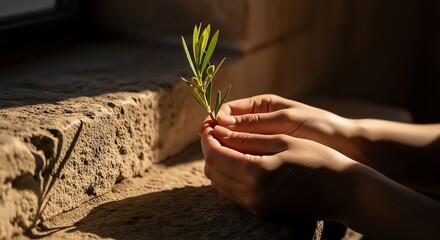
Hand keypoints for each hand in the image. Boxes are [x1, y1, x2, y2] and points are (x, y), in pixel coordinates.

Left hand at [200, 123, 357, 219]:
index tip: (210, 123)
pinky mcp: (260, 211)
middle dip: (210, 149)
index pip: (214, 155)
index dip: (207, 137)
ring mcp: (255, 206)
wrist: (342, 191)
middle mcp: (251, 195)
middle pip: (211, 171)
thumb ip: (245, 138)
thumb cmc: (317, 159)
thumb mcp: (281, 141)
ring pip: (218, 184)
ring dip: (218, 163)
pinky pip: (232, 193)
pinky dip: (228, 175)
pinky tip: (240, 161)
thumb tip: (217, 131)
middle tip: (217, 132)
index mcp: (255, 174)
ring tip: (229, 144)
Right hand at [201, 94, 365, 162]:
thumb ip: (255, 122)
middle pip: (227, 128)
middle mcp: (258, 121)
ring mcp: (262, 139)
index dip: (214, 120)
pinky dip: (238, 160)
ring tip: (217, 159)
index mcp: (262, 105)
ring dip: (224, 149)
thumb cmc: (319, 127)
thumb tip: (221, 121)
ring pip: (234, 144)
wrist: (346, 147)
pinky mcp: (268, 155)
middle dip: (215, 137)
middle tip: (207, 148)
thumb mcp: (286, 120)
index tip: (205, 132)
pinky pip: (247, 156)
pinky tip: (234, 168)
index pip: (228, 110)